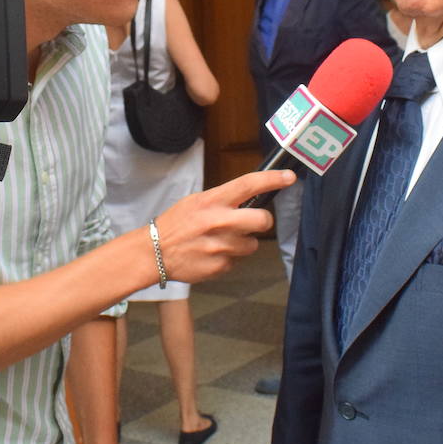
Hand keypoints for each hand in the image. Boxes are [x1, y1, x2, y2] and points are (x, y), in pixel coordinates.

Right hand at [154, 169, 291, 282]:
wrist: (154, 253)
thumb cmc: (176, 224)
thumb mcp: (196, 202)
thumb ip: (222, 200)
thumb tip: (249, 199)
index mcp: (213, 201)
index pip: (249, 185)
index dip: (272, 180)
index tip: (289, 177)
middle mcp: (220, 222)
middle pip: (262, 220)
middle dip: (262, 221)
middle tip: (253, 222)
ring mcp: (221, 246)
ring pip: (252, 245)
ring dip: (242, 243)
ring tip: (222, 241)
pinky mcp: (220, 266)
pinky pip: (236, 262)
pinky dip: (228, 258)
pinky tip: (212, 254)